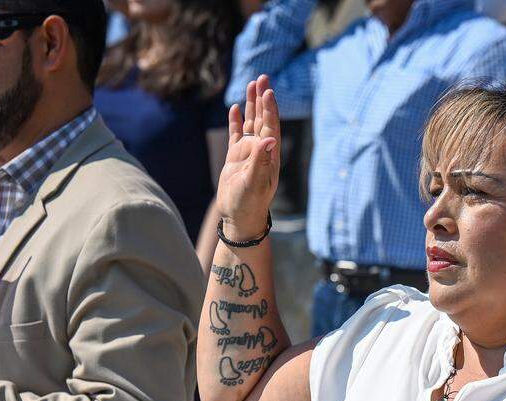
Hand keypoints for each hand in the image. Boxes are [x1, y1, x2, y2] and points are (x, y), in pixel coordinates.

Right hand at [217, 75, 280, 241]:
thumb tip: (269, 139)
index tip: (268, 91)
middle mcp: (261, 151)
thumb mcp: (254, 183)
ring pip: (250, 123)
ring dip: (251, 105)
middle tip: (262, 77)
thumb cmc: (249, 204)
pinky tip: (234, 108)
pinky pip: (236, 134)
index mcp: (269, 156)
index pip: (270, 127)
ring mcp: (248, 153)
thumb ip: (261, 161)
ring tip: (251, 84)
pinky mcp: (236, 158)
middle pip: (262, 119)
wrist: (240, 218)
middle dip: (262, 99)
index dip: (270, 109)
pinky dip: (236, 121)